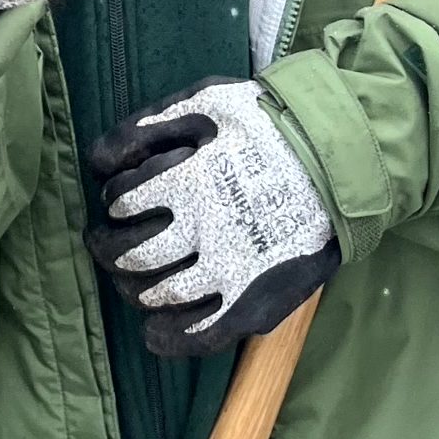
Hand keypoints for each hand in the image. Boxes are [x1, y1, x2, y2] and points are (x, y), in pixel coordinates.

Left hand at [86, 77, 335, 356]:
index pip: (121, 202)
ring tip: (132, 277)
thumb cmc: (268, 124)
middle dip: (106, 249)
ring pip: (158, 296)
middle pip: (130, 255)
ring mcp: (230, 274)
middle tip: (104, 243)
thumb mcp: (204, 100)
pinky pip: (201, 336)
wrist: (339, 159)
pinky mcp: (254, 305)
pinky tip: (154, 331)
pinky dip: (168, 338)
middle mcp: (203, 233)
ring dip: (133, 288)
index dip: (114, 202)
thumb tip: (99, 161)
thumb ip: (146, 126)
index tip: (119, 202)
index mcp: (187, 182)